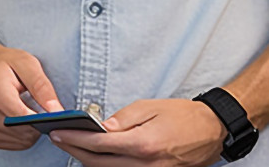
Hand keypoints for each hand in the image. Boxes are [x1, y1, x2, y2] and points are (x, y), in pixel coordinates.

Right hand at [0, 41, 62, 149]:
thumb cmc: (3, 63)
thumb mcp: (26, 62)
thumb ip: (42, 87)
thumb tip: (57, 111)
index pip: (24, 118)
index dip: (43, 118)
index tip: (54, 112)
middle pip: (24, 132)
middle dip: (40, 123)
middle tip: (43, 106)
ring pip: (22, 140)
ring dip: (33, 129)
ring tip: (31, 109)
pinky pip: (14, 143)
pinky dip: (23, 134)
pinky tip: (22, 117)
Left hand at [50, 98, 226, 165]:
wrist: (211, 131)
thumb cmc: (182, 115)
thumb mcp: (151, 107)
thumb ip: (123, 119)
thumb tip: (100, 127)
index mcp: (142, 144)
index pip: (100, 144)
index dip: (76, 139)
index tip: (59, 132)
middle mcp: (144, 165)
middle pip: (99, 164)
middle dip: (75, 151)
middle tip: (58, 138)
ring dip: (88, 161)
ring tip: (72, 146)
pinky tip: (96, 157)